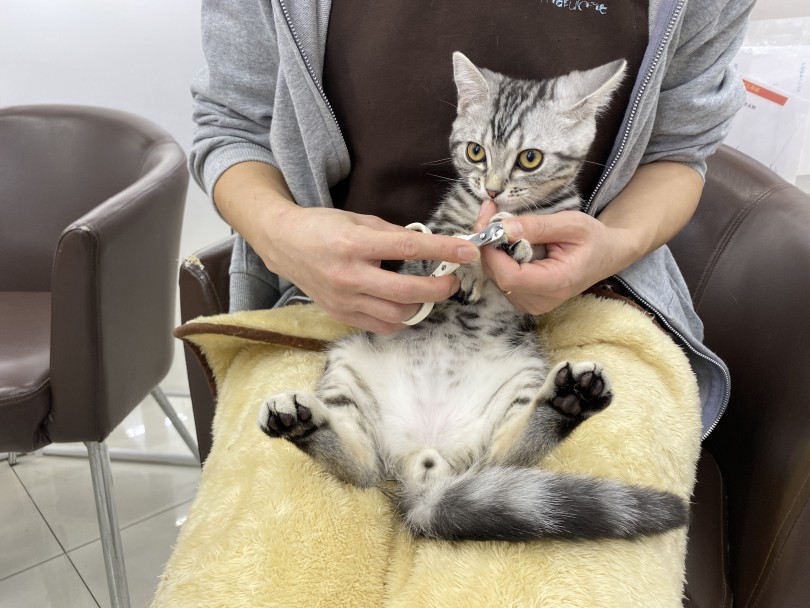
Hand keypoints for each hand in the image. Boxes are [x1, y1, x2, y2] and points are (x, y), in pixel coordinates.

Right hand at [255, 205, 479, 333]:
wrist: (284, 244)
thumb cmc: (322, 227)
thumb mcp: (358, 219)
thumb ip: (392, 233)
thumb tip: (426, 245)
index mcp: (354, 243)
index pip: (408, 248)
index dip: (442, 250)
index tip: (467, 251)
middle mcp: (349, 275)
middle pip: (406, 291)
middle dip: (439, 289)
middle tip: (452, 280)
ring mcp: (344, 299)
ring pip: (396, 315)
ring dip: (420, 305)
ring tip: (427, 292)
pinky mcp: (341, 315)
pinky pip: (380, 326)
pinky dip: (399, 318)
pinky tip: (403, 304)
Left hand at [476, 200, 625, 314]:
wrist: (607, 255)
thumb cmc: (593, 238)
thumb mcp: (571, 224)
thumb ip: (537, 227)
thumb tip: (504, 228)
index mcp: (555, 284)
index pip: (509, 277)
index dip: (493, 252)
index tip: (490, 224)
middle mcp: (540, 301)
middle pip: (498, 277)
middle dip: (489, 245)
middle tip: (490, 213)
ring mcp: (531, 303)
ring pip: (495, 277)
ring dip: (492, 249)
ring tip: (500, 222)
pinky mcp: (524, 299)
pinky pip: (501, 278)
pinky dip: (498, 257)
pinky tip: (506, 239)